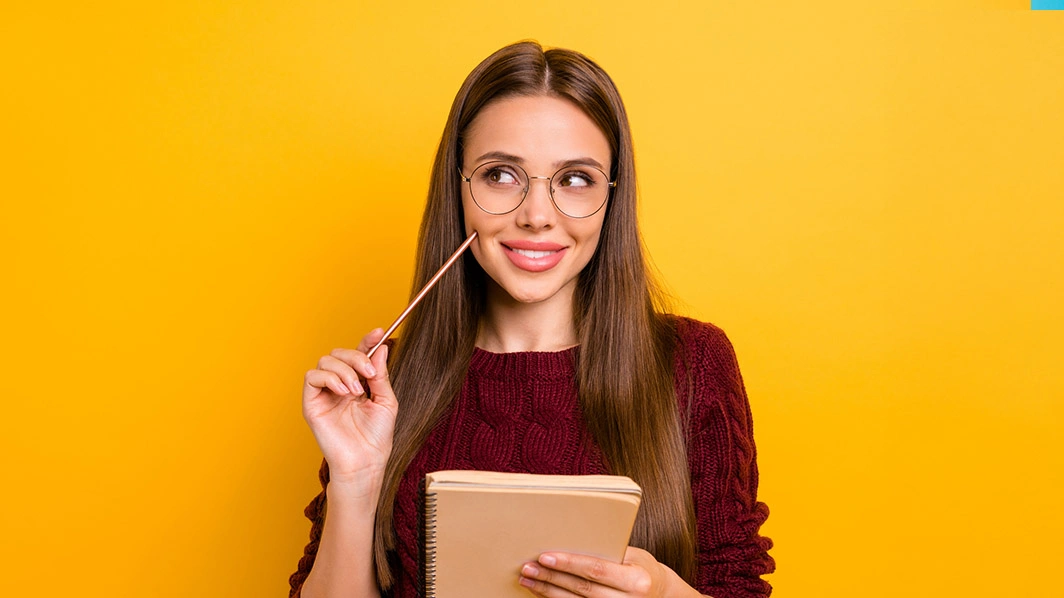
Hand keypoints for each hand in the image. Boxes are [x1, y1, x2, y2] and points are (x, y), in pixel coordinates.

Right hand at [302, 328, 397, 486]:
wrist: (366, 461)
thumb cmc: (376, 437)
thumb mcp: (385, 400)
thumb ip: (381, 374)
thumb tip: (381, 348)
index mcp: (357, 383)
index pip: (358, 354)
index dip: (367, 341)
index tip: (380, 332)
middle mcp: (339, 385)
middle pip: (339, 353)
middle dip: (355, 357)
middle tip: (369, 374)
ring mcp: (324, 394)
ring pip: (325, 361)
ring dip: (344, 371)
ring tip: (356, 390)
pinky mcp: (311, 403)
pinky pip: (312, 377)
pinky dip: (329, 378)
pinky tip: (344, 392)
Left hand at [518, 546, 697, 597]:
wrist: (661, 595)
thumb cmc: (642, 569)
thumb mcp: (633, 556)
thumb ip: (607, 552)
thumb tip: (569, 541)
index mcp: (636, 580)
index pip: (596, 570)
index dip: (569, 564)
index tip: (544, 557)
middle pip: (582, 589)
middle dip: (551, 578)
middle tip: (528, 568)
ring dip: (548, 592)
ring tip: (527, 580)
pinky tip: (542, 593)